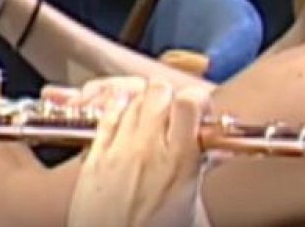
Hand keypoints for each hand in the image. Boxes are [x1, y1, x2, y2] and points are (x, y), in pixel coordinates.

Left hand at [66, 78, 212, 226]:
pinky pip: (107, 114)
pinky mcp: (94, 156)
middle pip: (159, 90)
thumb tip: (209, 159)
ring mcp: (119, 149)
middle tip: (175, 117)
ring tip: (150, 122)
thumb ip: (200, 178)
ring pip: (133, 97)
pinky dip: (117, 110)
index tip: (201, 113)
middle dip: (170, 98)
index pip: (190, 101)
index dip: (198, 101)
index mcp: (179, 162)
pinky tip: (124, 123)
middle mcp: (148, 148)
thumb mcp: (195, 213)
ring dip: (145, 103)